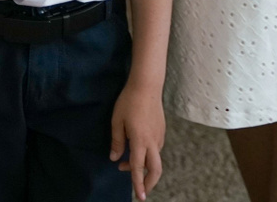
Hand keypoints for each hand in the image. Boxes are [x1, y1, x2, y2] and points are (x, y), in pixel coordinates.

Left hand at [110, 82, 165, 198]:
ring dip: (144, 166)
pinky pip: (156, 149)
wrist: (147, 85)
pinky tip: (136, 148)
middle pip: (155, 169)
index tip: (139, 197)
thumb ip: (117, 142)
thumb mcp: (117, 121)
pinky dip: (147, 156)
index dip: (138, 184)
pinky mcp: (162, 131)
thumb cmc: (128, 102)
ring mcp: (159, 136)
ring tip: (126, 162)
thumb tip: (114, 158)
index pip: (138, 168)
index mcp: (140, 141)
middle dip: (149, 183)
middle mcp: (152, 141)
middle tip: (142, 191)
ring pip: (155, 159)